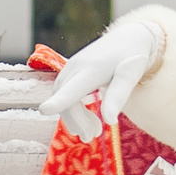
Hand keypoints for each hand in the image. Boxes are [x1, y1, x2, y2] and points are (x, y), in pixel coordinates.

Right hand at [39, 19, 161, 141]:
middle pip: (65, 99)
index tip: (44, 110)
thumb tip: (110, 121)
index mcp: (91, 69)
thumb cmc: (131, 57)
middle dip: (75, 121)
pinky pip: (64, 93)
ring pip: (62, 97)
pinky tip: (86, 120)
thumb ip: (118, 96)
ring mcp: (70, 68)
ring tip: (92, 132)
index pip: (71, 88)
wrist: (127, 37)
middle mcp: (75, 67)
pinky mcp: (70, 71)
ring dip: (74, 117)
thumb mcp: (130, 76)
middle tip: (90, 138)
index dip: (58, 101)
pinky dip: (72, 109)